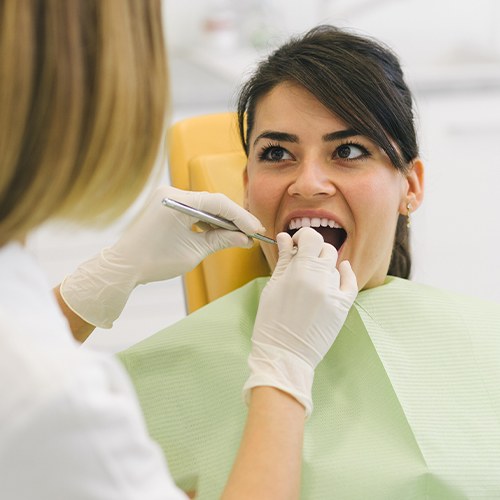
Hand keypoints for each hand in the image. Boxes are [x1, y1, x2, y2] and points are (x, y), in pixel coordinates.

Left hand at [60, 186, 263, 327]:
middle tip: (252, 233)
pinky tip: (221, 232)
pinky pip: (192, 209)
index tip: (256, 229)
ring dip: (221, 220)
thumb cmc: (154, 261)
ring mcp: (167, 197)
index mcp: (177, 201)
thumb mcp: (193, 252)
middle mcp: (171, 193)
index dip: (241, 217)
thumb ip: (221, 240)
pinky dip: (207, 221)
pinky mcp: (165, 205)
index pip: (218, 203)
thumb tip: (244, 239)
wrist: (123, 266)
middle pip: (212, 202)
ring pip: (204, 206)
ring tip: (240, 236)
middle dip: (233, 219)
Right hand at [243, 227, 357, 416]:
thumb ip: (283, 260)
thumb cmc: (271, 322)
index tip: (295, 244)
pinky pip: (350, 282)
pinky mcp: (342, 307)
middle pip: (325, 249)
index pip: (311, 237)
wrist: (284, 355)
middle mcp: (320, 279)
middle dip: (312, 250)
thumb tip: (285, 238)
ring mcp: (333, 293)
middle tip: (301, 259)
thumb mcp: (272, 287)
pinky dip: (346, 272)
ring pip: (334, 265)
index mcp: (299, 271)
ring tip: (310, 277)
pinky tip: (342, 268)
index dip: (303, 237)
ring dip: (323, 265)